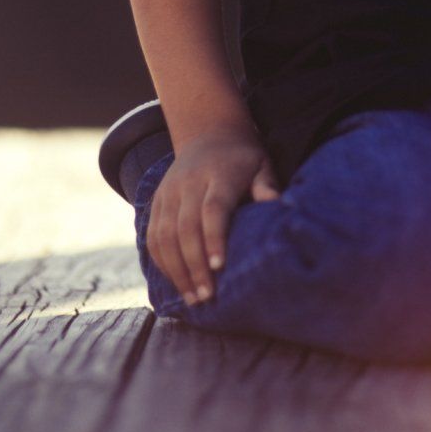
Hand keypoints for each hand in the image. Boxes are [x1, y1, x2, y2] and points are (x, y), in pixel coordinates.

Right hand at [147, 122, 280, 305]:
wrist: (208, 133)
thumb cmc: (243, 159)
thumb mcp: (261, 165)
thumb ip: (266, 186)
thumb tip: (277, 205)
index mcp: (217, 175)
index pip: (212, 209)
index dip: (213, 238)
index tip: (219, 266)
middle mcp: (187, 184)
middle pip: (185, 228)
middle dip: (194, 265)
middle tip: (208, 296)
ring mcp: (168, 193)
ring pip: (163, 236)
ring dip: (176, 270)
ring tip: (192, 298)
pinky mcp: (157, 202)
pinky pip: (153, 236)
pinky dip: (162, 262)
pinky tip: (177, 283)